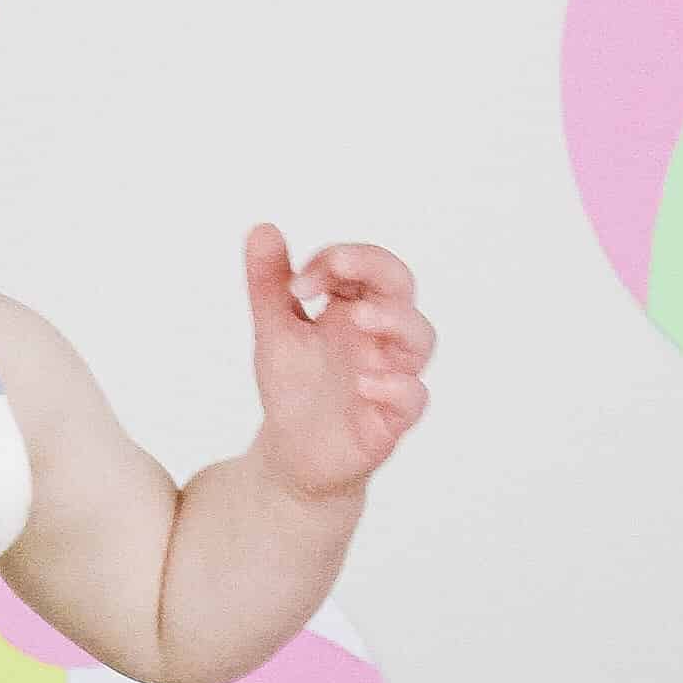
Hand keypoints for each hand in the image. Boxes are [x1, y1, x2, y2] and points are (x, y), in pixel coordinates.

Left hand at [242, 227, 434, 504]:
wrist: (290, 454)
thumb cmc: (295, 387)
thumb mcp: (275, 331)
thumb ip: (269, 284)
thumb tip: (262, 227)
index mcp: (354, 308)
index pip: (364, 265)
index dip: (336, 260)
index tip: (297, 284)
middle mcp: (379, 337)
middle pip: (401, 287)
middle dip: (374, 269)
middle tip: (338, 269)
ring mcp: (390, 375)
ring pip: (420, 338)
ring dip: (395, 321)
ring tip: (359, 319)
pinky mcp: (390, 420)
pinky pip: (414, 399)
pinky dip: (398, 387)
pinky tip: (367, 383)